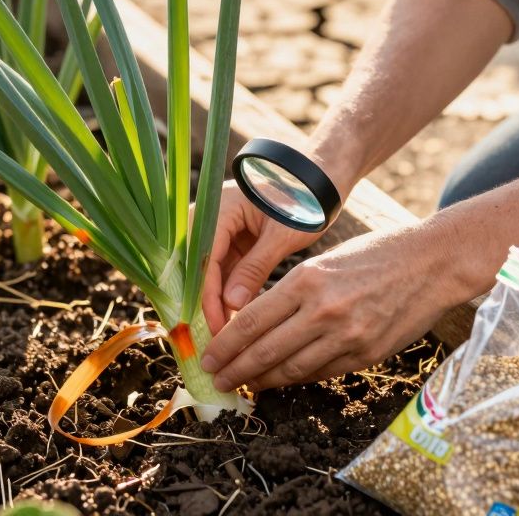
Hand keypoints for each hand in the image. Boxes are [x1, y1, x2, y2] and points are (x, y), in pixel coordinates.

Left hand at [200, 215, 487, 390]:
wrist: (432, 262)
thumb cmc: (376, 254)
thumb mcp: (324, 262)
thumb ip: (291, 294)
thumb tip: (256, 325)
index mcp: (306, 280)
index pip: (251, 322)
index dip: (225, 346)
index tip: (208, 358)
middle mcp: (323, 312)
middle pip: (264, 352)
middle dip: (235, 370)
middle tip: (217, 380)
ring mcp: (346, 337)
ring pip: (291, 370)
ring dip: (263, 381)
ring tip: (244, 385)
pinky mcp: (366, 354)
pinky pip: (321, 373)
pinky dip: (297, 379)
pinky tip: (282, 380)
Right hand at [201, 181, 319, 334]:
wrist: (319, 181)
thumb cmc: (302, 200)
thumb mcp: (280, 236)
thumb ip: (255, 268)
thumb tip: (232, 305)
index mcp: (218, 210)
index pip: (204, 260)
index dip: (208, 296)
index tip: (218, 326)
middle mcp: (212, 219)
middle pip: (199, 267)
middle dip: (206, 302)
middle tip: (216, 337)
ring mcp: (222, 231)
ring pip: (211, 273)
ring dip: (218, 301)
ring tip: (226, 334)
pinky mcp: (233, 242)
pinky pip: (225, 271)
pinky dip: (230, 293)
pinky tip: (236, 318)